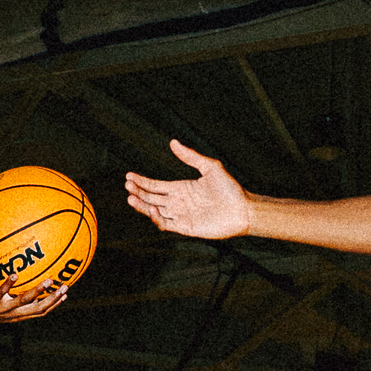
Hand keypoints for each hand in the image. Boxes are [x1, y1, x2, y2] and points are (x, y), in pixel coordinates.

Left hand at [0, 280, 70, 325]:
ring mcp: (3, 308)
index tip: (66, 294)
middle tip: (64, 287)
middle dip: (53, 299)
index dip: (55, 304)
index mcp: (18, 315)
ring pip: (25, 301)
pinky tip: (15, 274)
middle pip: (38, 309)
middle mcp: (13, 314)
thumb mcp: (3, 303)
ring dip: (38, 291)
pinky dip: (9, 284)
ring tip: (48, 280)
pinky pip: (2, 292)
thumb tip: (24, 281)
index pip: (41, 312)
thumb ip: (15, 296)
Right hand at [125, 139, 247, 240]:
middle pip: (151, 198)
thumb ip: (190, 156)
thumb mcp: (210, 167)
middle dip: (138, 192)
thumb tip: (173, 142)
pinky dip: (157, 219)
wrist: (243, 209)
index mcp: (181, 188)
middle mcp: (178, 202)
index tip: (128, 176)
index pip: (155, 185)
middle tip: (127, 185)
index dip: (141, 181)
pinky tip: (152, 209)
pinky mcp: (186, 228)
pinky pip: (167, 224)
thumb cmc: (229, 188)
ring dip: (142, 206)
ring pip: (155, 211)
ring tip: (131, 198)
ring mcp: (181, 216)